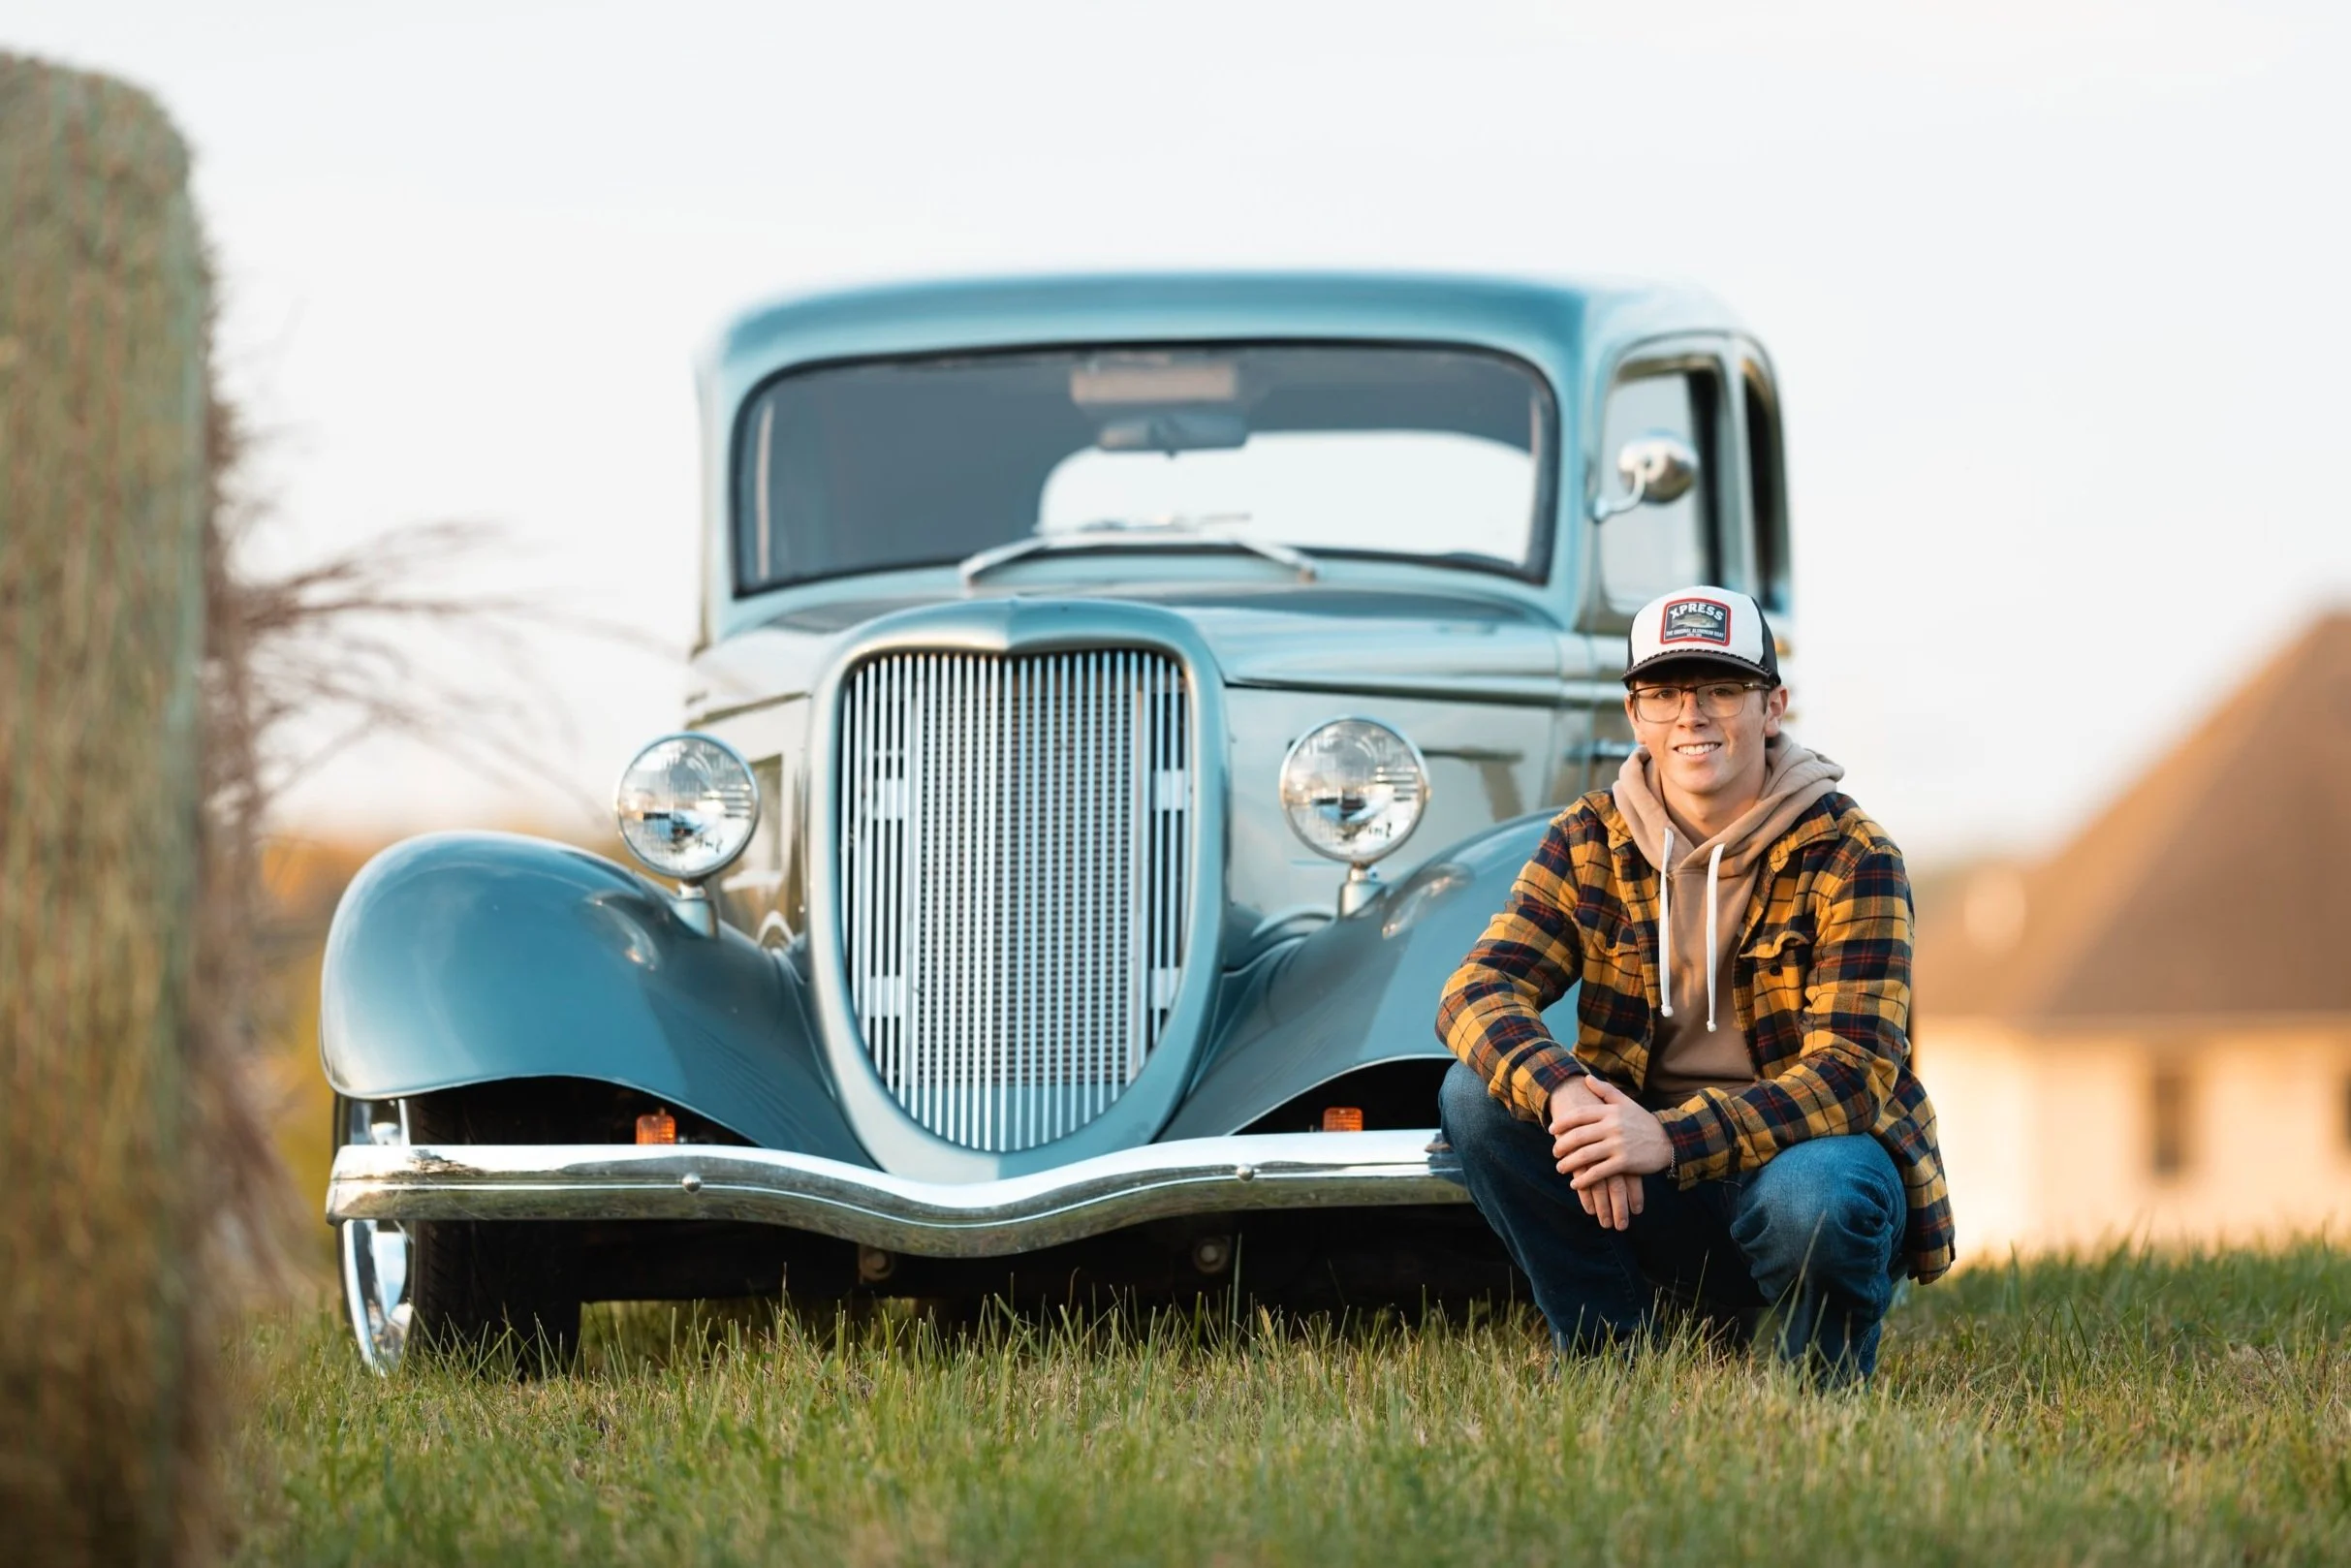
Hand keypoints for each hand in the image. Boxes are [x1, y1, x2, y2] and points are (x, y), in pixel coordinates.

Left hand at [1548, 1078, 1641, 1230]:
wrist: (1669, 1141)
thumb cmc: (1643, 1122)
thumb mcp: (1626, 1103)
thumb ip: (1605, 1091)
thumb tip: (1586, 1077)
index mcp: (1610, 1111)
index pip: (1579, 1115)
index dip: (1562, 1122)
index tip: (1551, 1130)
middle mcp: (1613, 1127)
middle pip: (1578, 1136)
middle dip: (1562, 1145)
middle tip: (1554, 1152)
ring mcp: (1618, 1145)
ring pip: (1585, 1155)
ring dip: (1569, 1164)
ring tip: (1561, 1168)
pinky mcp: (1625, 1163)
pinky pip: (1599, 1172)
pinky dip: (1584, 1179)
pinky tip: (1576, 1184)